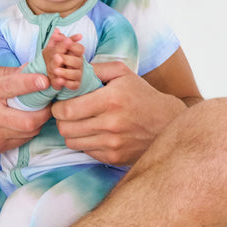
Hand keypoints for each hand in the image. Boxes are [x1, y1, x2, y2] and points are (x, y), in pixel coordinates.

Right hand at [0, 64, 53, 154]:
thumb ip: (7, 72)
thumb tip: (34, 69)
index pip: (10, 87)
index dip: (30, 84)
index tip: (46, 80)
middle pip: (26, 119)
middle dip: (44, 110)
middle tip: (49, 101)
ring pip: (28, 131)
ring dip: (39, 120)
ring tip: (39, 110)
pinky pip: (23, 140)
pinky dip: (29, 130)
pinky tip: (25, 121)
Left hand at [42, 30, 83, 91]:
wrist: (52, 74)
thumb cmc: (55, 59)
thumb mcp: (53, 48)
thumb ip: (56, 40)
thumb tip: (56, 31)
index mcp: (74, 54)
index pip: (80, 48)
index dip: (73, 45)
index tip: (66, 42)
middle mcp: (78, 64)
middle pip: (78, 61)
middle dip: (67, 59)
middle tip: (56, 57)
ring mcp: (77, 74)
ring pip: (75, 74)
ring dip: (65, 72)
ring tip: (55, 70)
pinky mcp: (74, 84)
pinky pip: (73, 85)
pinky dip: (66, 83)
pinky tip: (58, 80)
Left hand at [51, 61, 186, 165]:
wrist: (168, 123)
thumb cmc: (142, 95)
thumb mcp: (122, 73)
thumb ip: (95, 69)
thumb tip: (69, 70)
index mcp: (110, 100)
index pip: (66, 110)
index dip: (57, 107)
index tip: (61, 102)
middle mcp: (111, 124)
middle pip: (64, 128)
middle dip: (61, 119)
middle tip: (67, 113)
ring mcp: (112, 144)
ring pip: (71, 142)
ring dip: (71, 132)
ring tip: (80, 122)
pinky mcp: (114, 158)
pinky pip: (85, 151)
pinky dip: (85, 142)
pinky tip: (94, 133)